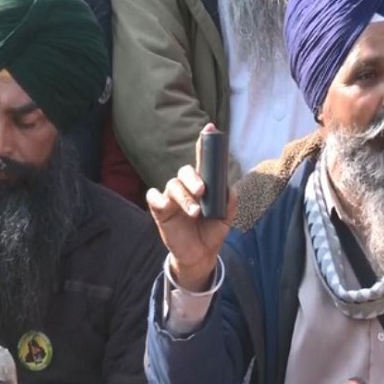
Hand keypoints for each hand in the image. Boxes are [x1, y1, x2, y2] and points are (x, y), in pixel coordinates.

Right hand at [146, 123, 236, 291]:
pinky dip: (158, 198)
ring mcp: (172, 198)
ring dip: (184, 197)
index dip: (205, 144)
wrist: (200, 255)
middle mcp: (186, 188)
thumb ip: (229, 202)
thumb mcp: (225, 218)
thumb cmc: (211, 232)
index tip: (211, 128)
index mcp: (203, 185)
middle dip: (193, 178)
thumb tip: (230, 189)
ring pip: (172, 185)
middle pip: (185, 171)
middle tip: (202, 191)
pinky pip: (153, 196)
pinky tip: (166, 206)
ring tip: (195, 213)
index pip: (203, 161)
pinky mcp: (160, 210)